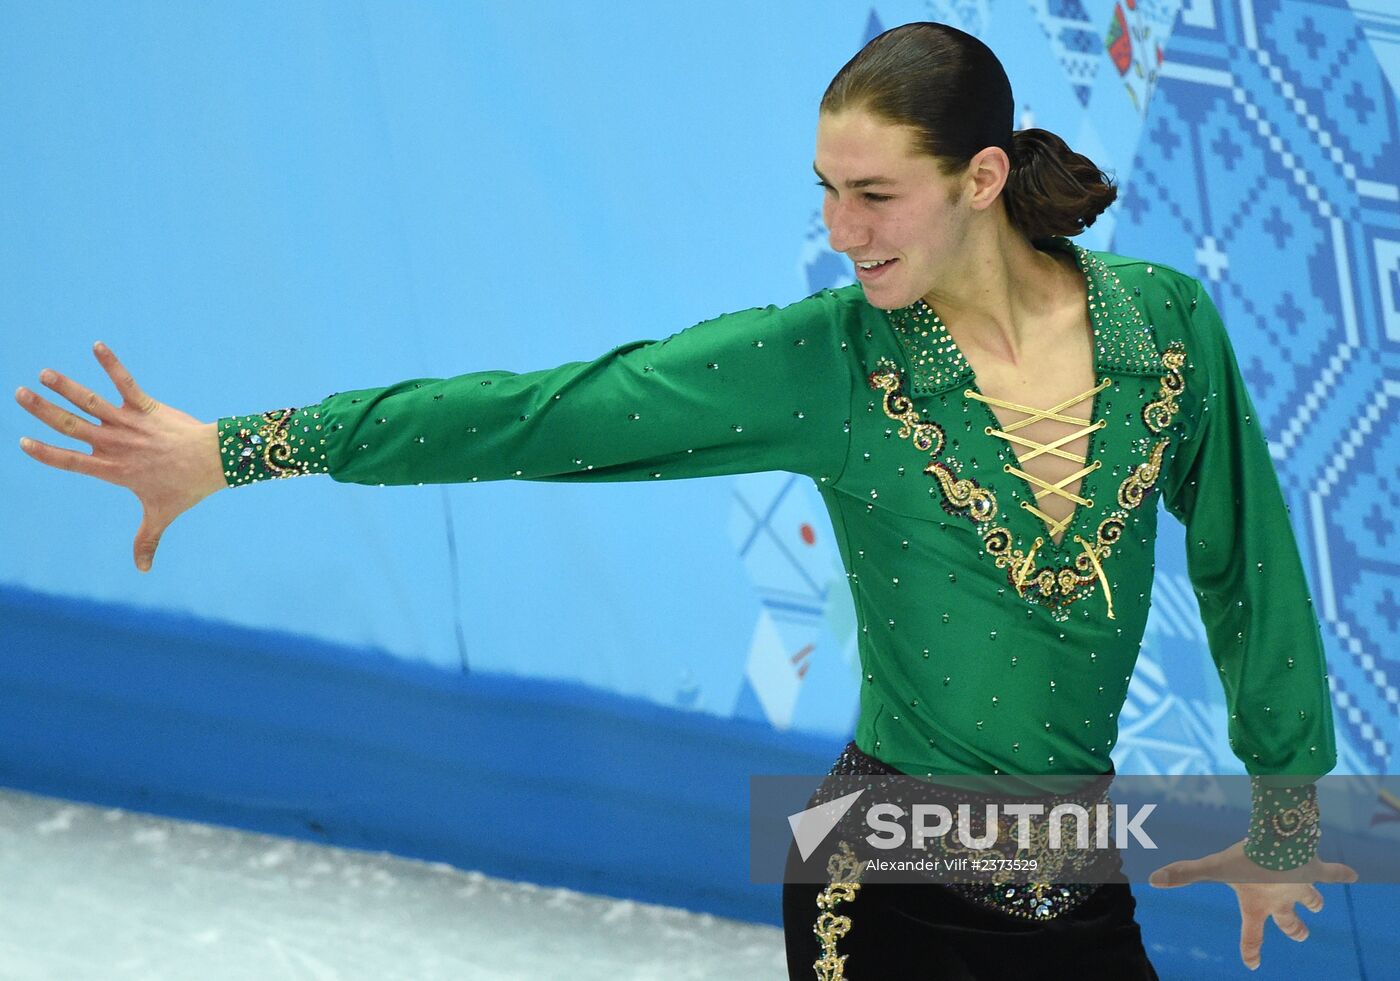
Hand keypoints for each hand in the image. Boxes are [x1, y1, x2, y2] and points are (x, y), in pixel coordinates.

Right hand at [15, 342, 226, 572]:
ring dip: (66, 386)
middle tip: (18, 394)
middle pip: (70, 427)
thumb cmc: (186, 488)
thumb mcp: (160, 516)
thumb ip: (146, 541)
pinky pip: (126, 383)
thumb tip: (144, 571)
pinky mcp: (147, 407)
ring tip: (44, 373)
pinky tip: (97, 345)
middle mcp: (115, 445)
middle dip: (42, 411)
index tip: (22, 442)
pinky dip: (112, 364)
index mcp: (112, 470)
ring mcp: (129, 425)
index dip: (45, 453)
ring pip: (91, 402)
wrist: (216, 462)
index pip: (69, 462)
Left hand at [1149, 838, 1357, 970]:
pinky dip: (1342, 873)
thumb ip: (1183, 874)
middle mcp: (1283, 900)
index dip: (1250, 950)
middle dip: (1296, 930)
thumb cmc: (1247, 859)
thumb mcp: (1213, 868)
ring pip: (1313, 900)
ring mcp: (1303, 886)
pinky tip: (1351, 873)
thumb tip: (1151, 880)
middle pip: (1292, 924)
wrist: (1281, 841)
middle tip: (1299, 933)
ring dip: (1315, 902)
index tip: (1252, 964)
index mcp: (1259, 906)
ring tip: (1317, 903)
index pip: (1251, 935)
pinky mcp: (1317, 868)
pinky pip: (1333, 873)